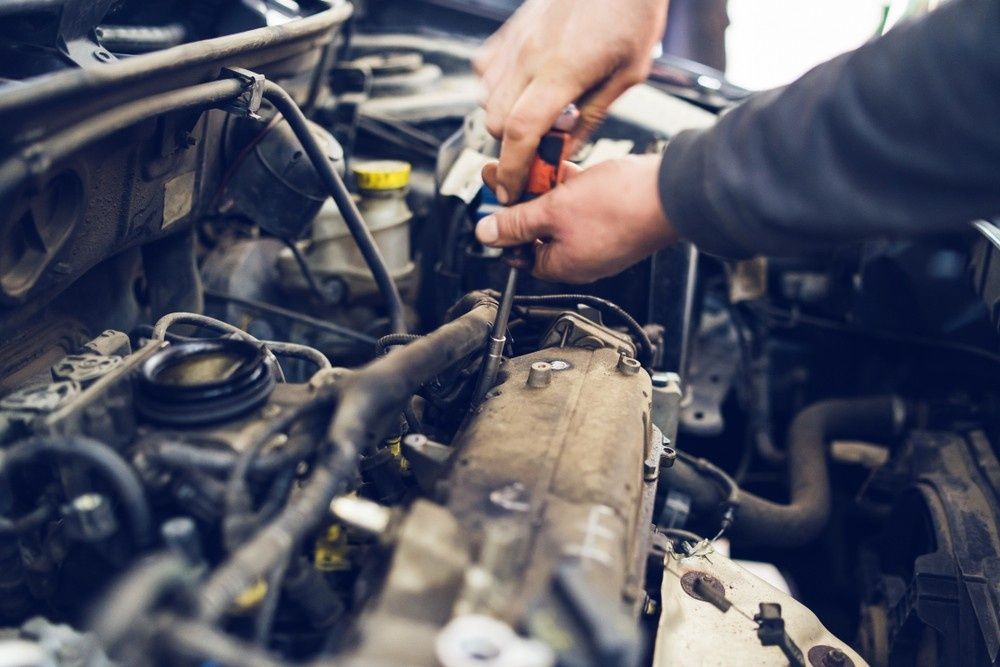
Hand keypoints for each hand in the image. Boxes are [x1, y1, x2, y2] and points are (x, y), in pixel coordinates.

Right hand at [474, 0, 667, 202]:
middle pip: (495, 122)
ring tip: (534, 117)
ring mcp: (516, 41)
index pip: (520, 132)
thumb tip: (568, 148)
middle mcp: (530, 56)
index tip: (513, 189)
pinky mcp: (510, 29)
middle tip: (535, 153)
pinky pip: (485, 69)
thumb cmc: (631, 11)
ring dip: (503, 118)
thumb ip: (592, 116)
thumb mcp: (627, 75)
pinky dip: (495, 88)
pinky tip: (522, 87)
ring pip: (485, 98)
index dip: (512, 169)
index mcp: (562, 72)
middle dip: (510, 147)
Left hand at [475, 155, 676, 283]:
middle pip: (538, 230)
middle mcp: (581, 256)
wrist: (669, 192)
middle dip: (522, 201)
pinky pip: (581, 201)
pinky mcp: (611, 215)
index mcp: (563, 266)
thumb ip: (516, 223)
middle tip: (508, 177)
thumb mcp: (552, 212)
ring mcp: (597, 235)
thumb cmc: (619, 209)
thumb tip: (487, 234)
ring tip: (534, 163)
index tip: (494, 204)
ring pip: (559, 211)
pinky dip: (568, 183)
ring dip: (544, 187)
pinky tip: (562, 163)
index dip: (504, 229)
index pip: (519, 254)